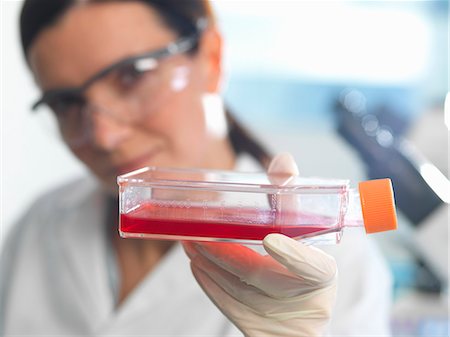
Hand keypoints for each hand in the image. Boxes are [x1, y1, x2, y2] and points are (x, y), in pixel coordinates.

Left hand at [183, 153, 337, 335]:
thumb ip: (292, 199)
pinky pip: (228, 306)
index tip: (271, 239)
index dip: (292, 254)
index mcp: (322, 275)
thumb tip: (283, 160)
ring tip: (188, 243)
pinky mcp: (255, 328)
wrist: (300, 314)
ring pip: (237, 290)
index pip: (311, 268)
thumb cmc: (299, 265)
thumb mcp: (305, 233)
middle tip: (197, 233)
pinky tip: (196, 264)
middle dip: (224, 253)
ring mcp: (277, 318)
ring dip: (209, 264)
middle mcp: (301, 299)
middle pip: (259, 277)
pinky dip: (209, 283)